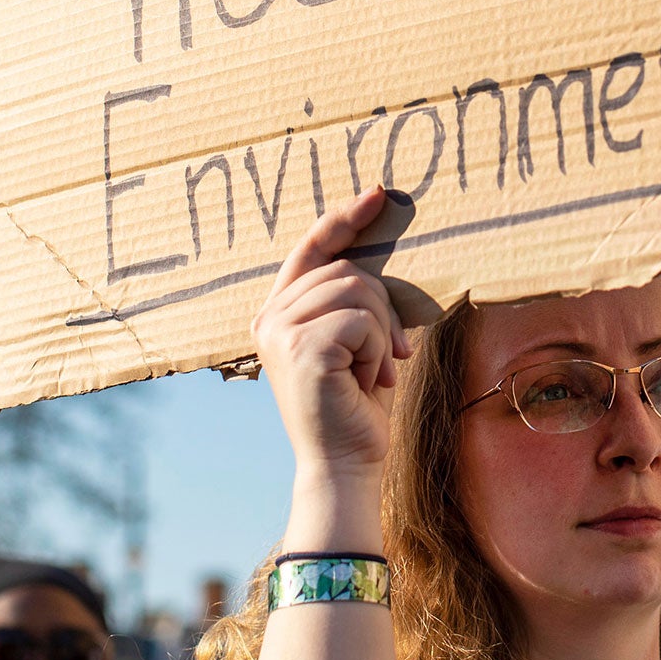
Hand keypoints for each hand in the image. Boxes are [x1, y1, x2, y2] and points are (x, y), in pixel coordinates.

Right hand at [253, 188, 414, 484]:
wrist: (345, 463)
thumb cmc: (356, 404)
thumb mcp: (355, 340)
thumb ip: (355, 299)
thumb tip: (378, 249)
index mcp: (279, 312)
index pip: (312, 248)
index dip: (345, 219)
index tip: (377, 196)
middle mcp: (270, 317)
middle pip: (347, 270)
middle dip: (383, 309)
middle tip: (390, 354)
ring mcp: (280, 332)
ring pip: (357, 291)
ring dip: (381, 332)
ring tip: (373, 371)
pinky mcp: (301, 349)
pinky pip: (361, 321)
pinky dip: (378, 349)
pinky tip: (368, 380)